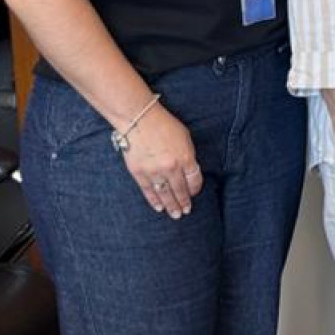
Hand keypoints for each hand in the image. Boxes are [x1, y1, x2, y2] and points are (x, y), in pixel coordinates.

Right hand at [121, 104, 200, 219]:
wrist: (139, 120)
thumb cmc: (164, 125)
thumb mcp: (185, 138)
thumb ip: (188, 156)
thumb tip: (189, 171)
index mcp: (185, 157)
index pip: (194, 180)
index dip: (195, 189)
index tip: (194, 194)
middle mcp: (171, 168)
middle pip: (180, 190)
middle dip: (184, 202)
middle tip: (186, 211)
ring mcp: (154, 172)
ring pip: (165, 194)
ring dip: (171, 206)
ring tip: (175, 214)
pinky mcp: (139, 173)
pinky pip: (149, 191)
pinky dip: (155, 201)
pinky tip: (160, 208)